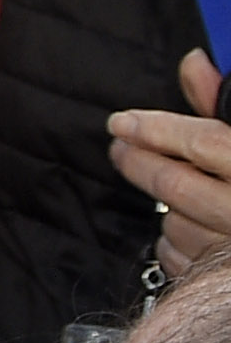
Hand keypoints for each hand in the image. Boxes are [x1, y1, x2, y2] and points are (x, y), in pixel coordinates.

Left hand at [108, 47, 230, 283]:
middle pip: (176, 185)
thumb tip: (195, 63)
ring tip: (167, 186)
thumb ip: (225, 104)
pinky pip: (182, 260)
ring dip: (163, 206)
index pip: (206, 142)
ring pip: (175, 224)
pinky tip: (185, 226)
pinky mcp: (222, 279)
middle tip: (121, 146)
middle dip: (139, 162)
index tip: (123, 122)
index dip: (158, 129)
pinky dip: (174, 242)